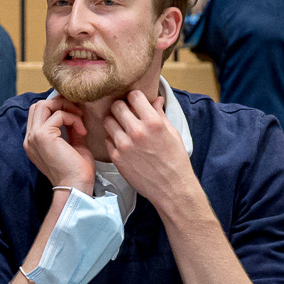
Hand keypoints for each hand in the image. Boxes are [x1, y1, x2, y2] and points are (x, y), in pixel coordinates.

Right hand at [24, 93, 94, 194]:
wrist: (76, 187)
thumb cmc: (77, 172)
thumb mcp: (73, 145)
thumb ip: (70, 129)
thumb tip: (74, 114)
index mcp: (34, 142)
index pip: (38, 113)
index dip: (56, 107)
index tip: (75, 113)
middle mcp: (30, 138)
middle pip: (39, 105)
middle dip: (60, 103)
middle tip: (77, 112)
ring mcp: (34, 137)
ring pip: (44, 105)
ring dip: (65, 108)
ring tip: (79, 119)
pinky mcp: (42, 136)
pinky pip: (58, 114)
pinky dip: (73, 118)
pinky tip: (82, 131)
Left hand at [102, 89, 197, 209]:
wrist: (172, 188)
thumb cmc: (175, 160)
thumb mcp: (172, 134)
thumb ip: (160, 115)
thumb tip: (156, 100)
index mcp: (153, 123)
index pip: (134, 96)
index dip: (135, 97)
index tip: (136, 102)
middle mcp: (137, 132)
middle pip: (117, 106)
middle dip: (122, 107)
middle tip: (126, 114)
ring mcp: (124, 146)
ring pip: (108, 121)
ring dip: (115, 122)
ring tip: (123, 128)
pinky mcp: (117, 158)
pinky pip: (107, 140)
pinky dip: (113, 139)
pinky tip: (123, 144)